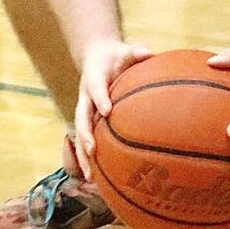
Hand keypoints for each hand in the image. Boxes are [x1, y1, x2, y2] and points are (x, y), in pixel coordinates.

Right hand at [73, 37, 151, 177]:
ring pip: (80, 133)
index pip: (96, 87)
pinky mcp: (87, 119)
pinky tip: (96, 178)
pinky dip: (87, 158)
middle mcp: (85, 96)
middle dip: (86, 134)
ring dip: (82, 154)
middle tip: (92, 150)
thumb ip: (136, 52)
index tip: (107, 111)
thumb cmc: (116, 56)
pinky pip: (86, 139)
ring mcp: (85, 109)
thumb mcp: (125, 50)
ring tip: (89, 176)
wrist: (96, 57)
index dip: (100, 98)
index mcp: (94, 77)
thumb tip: (149, 52)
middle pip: (82, 116)